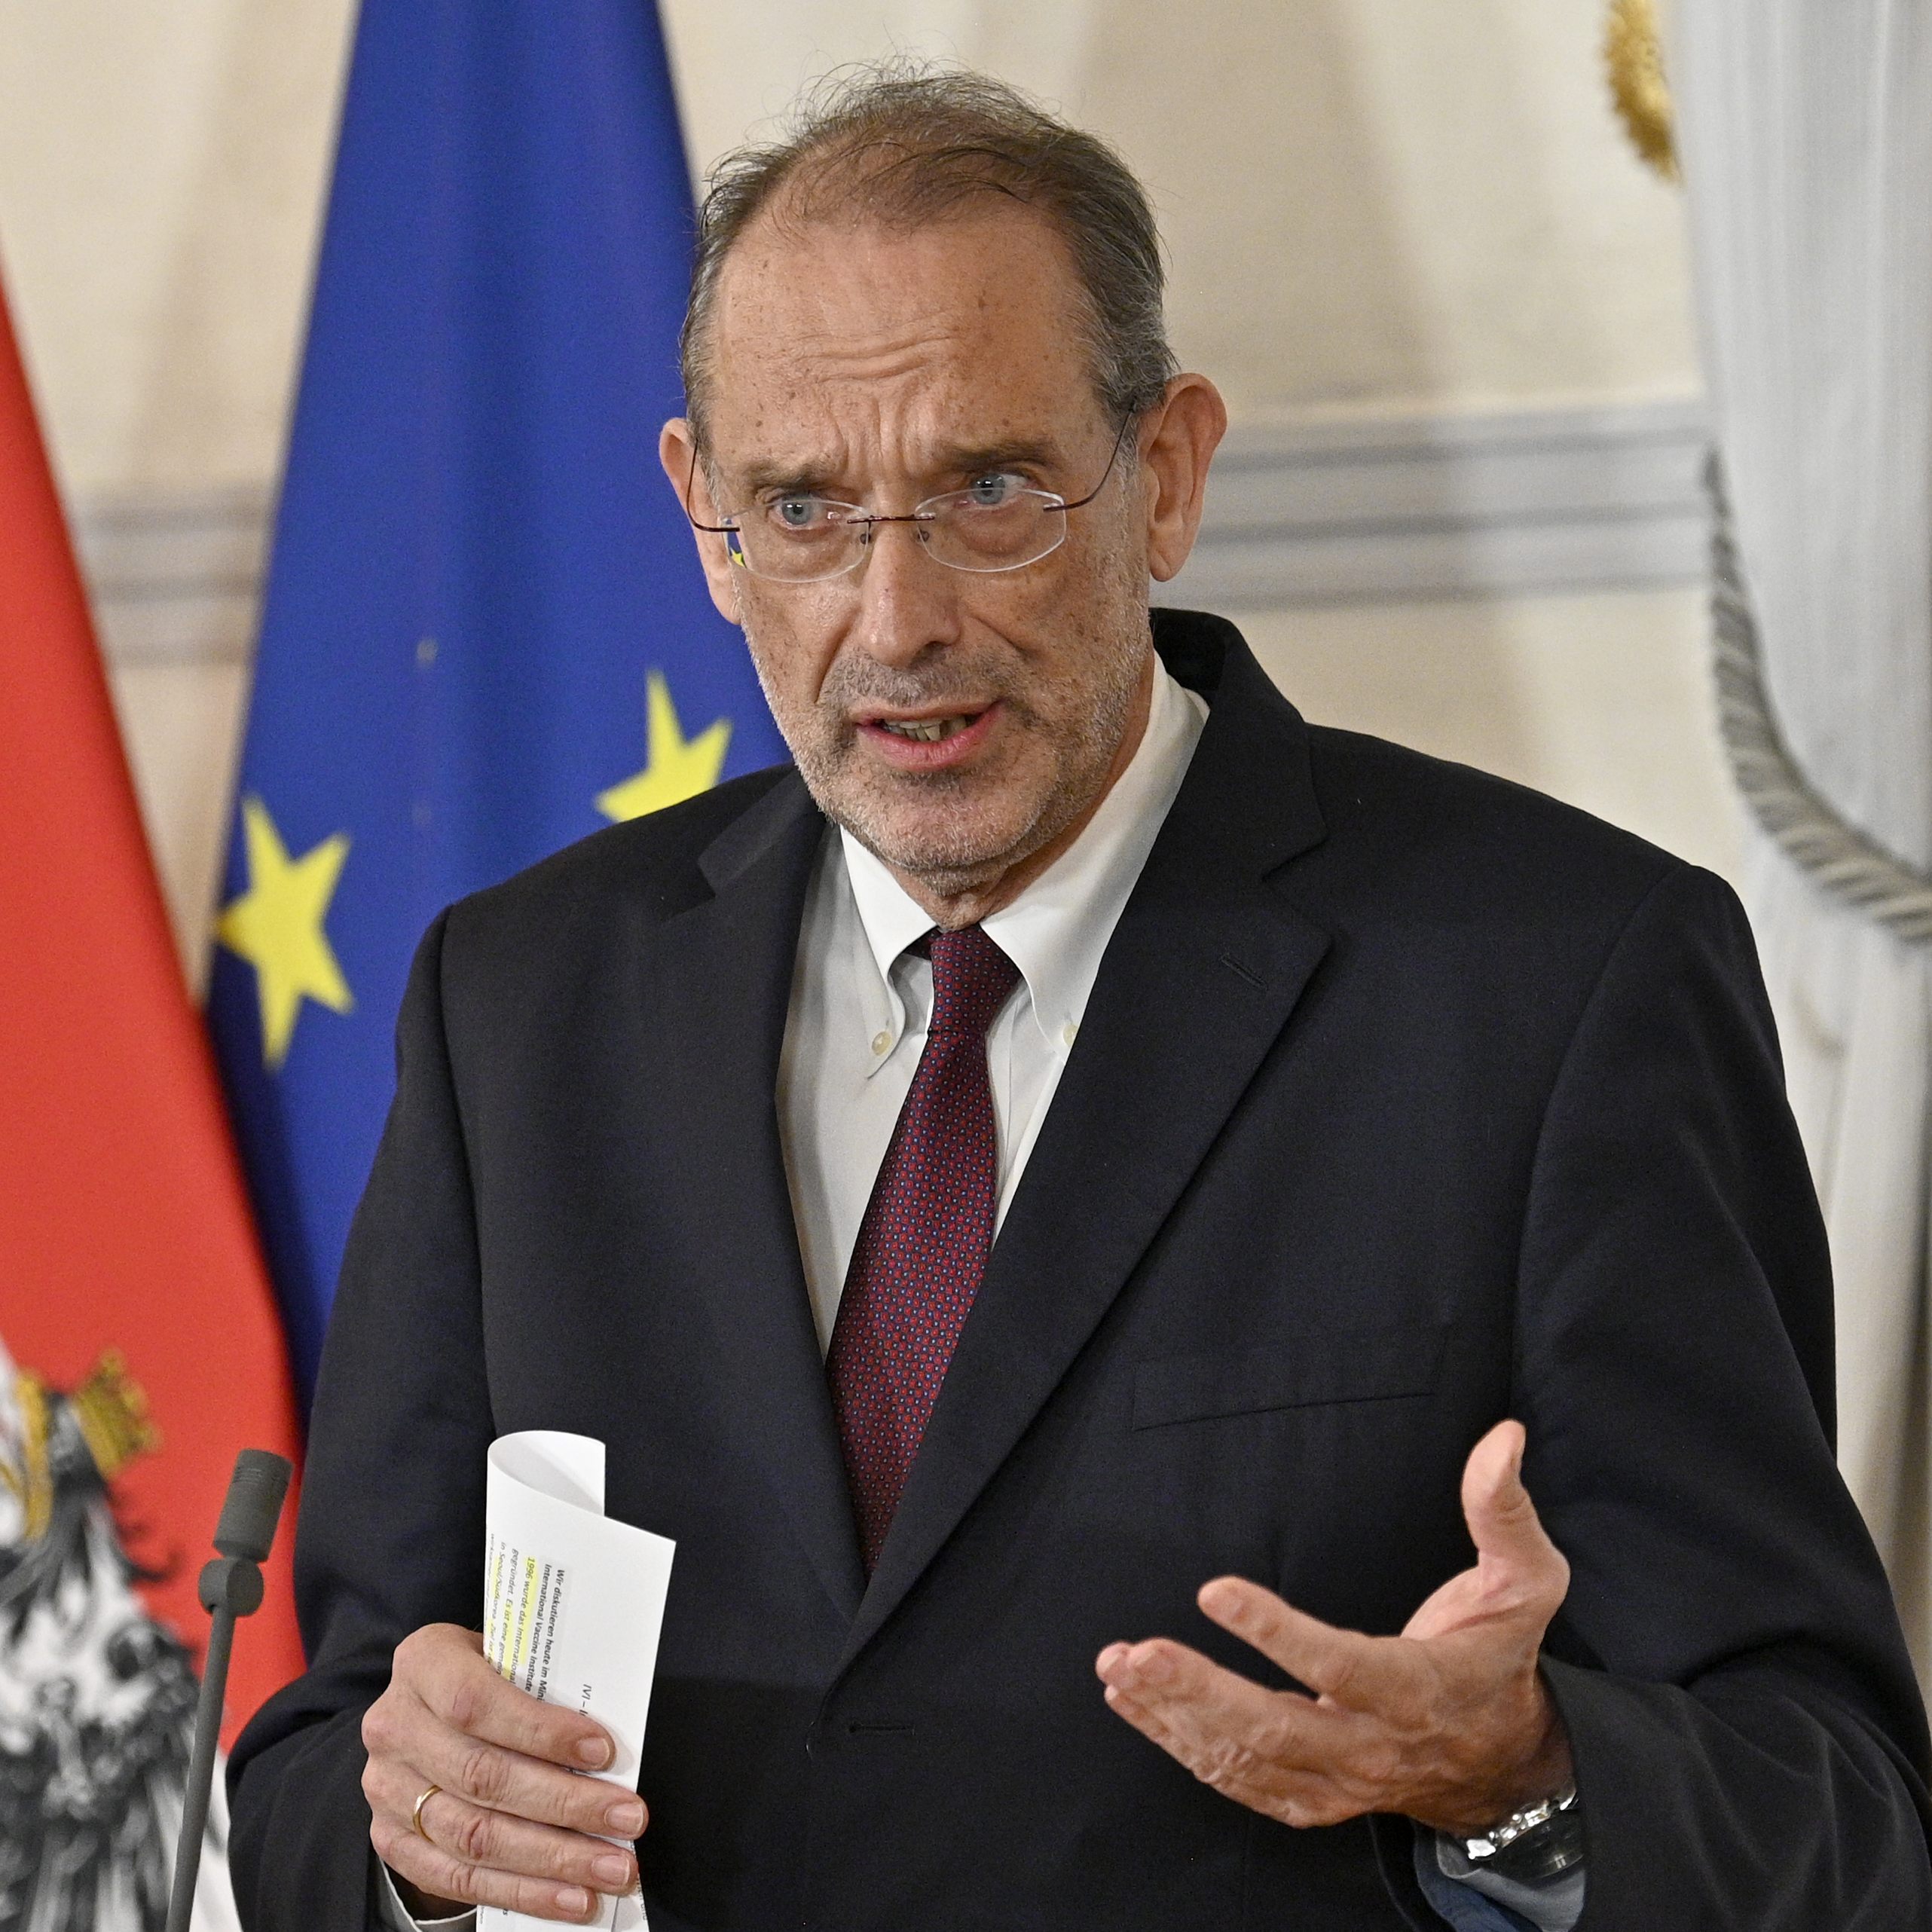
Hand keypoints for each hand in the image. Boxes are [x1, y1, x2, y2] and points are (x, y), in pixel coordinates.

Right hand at [362, 1624, 646, 1923]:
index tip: (604, 1752)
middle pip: (484, 1778)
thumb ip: (542, 1685)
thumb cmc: (484, 1675)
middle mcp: (395, 1727)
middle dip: (566, 1805)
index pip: (478, 1702)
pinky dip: (522, 1892)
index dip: (542, 1731)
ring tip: (611, 1869)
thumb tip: (610, 1742)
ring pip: (475, 1837)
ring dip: (553, 1860)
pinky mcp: (391, 1841)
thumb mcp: (505, 1656)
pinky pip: (459, 1880)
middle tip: (628, 1820)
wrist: (422, 1708)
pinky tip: (571, 1899)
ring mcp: (387, 1790)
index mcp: (424, 1663)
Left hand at [1095, 1420, 1572, 1836]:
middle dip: (1200, 1692)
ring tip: (1115, 1666)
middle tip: (1137, 1651)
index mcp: (1418, 1690)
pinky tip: (1134, 1704)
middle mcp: (1373, 1747)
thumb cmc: (1499, 1655)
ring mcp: (1340, 1782)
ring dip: (1174, 1717)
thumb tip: (1502, 1438)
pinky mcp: (1312, 1799)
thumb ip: (1505, 1512)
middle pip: (1277, 1732)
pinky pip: (1239, 1783)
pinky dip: (1181, 1746)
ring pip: (1247, 1762)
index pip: (1339, 1667)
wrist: (1503, 1762)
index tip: (1211, 1589)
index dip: (1275, 1633)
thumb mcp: (1525, 1584)